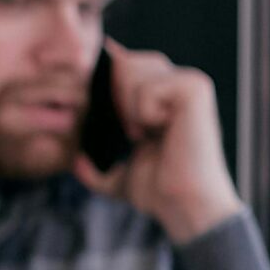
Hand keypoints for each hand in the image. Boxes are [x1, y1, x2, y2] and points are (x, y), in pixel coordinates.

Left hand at [73, 41, 245, 244]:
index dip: (105, 79)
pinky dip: (144, 114)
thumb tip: (75, 161)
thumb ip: (95, 168)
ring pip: (131, 72)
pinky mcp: (195, 88)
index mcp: (161, 96)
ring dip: (128, 109)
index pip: (123, 64)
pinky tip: (161, 131)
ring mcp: (189, 82)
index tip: (98, 106)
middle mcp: (177, 82)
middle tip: (132, 133)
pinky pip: (146, 88)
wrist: (184, 205)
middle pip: (123, 63)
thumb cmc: (159, 191)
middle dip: (114, 98)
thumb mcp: (117, 177)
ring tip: (145, 133)